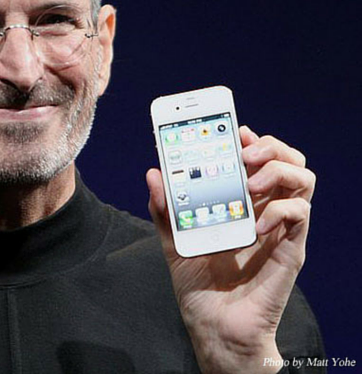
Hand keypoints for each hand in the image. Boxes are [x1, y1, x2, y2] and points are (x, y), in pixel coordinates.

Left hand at [147, 126, 313, 373]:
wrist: (214, 327)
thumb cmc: (200, 286)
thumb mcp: (174, 241)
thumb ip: (165, 209)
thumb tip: (154, 173)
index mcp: (243, 203)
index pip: (259, 159)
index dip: (254, 139)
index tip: (236, 131)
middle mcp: (266, 210)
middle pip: (289, 160)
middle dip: (270, 146)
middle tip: (244, 153)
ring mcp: (281, 229)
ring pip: (303, 179)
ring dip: (278, 170)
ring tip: (250, 182)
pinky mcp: (290, 250)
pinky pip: (300, 214)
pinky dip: (280, 208)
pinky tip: (255, 221)